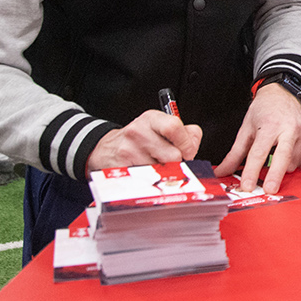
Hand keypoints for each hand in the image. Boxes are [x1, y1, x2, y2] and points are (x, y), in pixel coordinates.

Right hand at [86, 110, 202, 171]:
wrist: (106, 149)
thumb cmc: (140, 139)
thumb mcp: (160, 128)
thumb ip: (185, 134)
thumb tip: (194, 145)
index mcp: (151, 118)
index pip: (174, 127)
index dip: (187, 144)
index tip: (188, 152)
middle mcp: (138, 132)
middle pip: (172, 155)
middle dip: (177, 163)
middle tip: (172, 163)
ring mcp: (128, 151)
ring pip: (162, 171)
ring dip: (164, 174)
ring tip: (156, 167)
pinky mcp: (121, 169)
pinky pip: (148, 181)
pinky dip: (152, 182)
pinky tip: (147, 175)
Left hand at [215, 83, 300, 192]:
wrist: (283, 95)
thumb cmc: (264, 111)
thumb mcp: (246, 129)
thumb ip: (235, 154)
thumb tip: (222, 172)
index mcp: (270, 125)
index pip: (259, 153)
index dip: (252, 171)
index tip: (247, 186)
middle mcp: (290, 128)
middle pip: (283, 158)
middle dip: (276, 176)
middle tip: (269, 190)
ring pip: (292, 163)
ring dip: (282, 166)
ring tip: (277, 151)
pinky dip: (293, 160)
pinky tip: (289, 148)